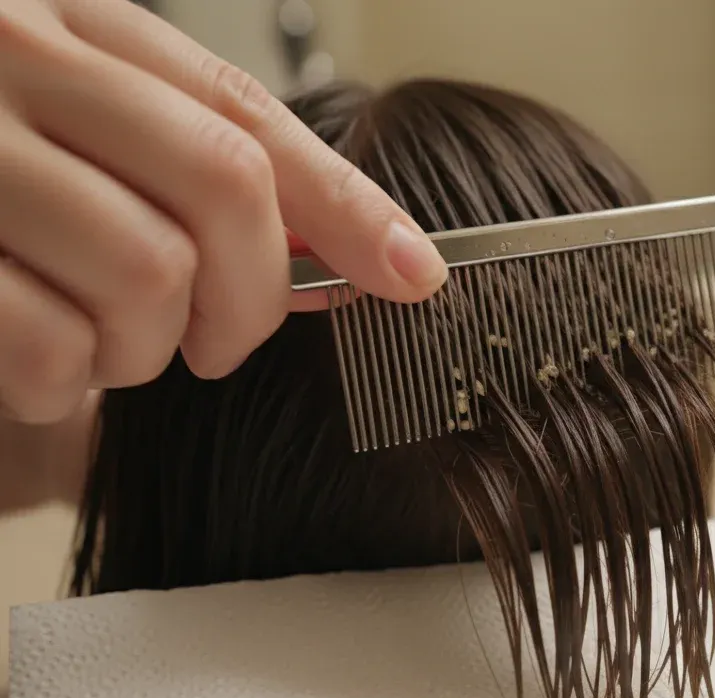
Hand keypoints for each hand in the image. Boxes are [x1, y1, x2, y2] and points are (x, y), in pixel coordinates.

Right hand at [0, 0, 446, 424]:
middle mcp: (12, 61)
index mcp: (72, 26)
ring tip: (102, 346)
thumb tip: (343, 256)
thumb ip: (189, 174)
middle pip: (221, 188)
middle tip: (224, 341)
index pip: (246, 117)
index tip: (414, 273)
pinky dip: (62, 383)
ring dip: (147, 349)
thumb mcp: (81, 135)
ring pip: (146, 274)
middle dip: (254, 295)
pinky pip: (48, 344)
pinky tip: (38, 368)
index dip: (349, 203)